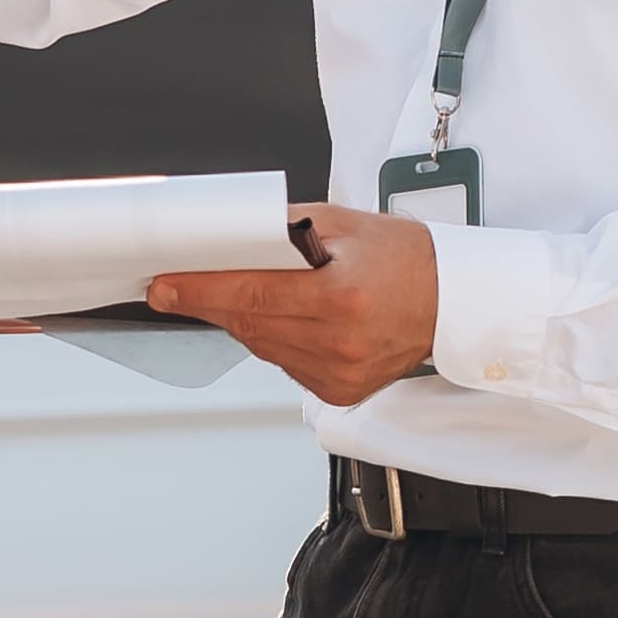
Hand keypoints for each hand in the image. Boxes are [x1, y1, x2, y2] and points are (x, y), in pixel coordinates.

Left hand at [154, 200, 439, 405]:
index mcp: (341, 295)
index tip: (164, 285)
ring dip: (244, 320)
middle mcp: (339, 340)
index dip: (199, 290)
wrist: (452, 301)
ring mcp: (338, 372)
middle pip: (248, 323)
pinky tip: (291, 319)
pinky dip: (275, 340)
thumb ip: (285, 230)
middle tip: (181, 283)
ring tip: (251, 293)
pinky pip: (284, 364)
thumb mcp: (345, 225)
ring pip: (260, 346)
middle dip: (211, 301)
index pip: (249, 294)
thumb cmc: (407, 259)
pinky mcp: (339, 391)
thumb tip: (230, 236)